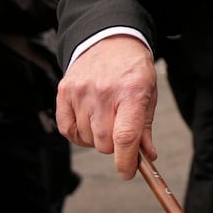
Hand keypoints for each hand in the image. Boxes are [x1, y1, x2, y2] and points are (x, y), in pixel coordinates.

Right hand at [56, 35, 157, 178]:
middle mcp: (104, 92)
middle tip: (119, 131)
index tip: (127, 173)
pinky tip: (88, 122)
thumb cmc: (132, 70)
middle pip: (104, 143)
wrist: (109, 40)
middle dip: (114, 146)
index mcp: (131, 93)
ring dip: (97, 138)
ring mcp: (81, 91)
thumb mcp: (148, 94)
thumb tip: (146, 157)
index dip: (126, 162)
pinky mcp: (64, 91)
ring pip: (87, 138)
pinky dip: (78, 133)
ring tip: (104, 118)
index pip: (125, 137)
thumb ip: (145, 128)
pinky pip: (67, 129)